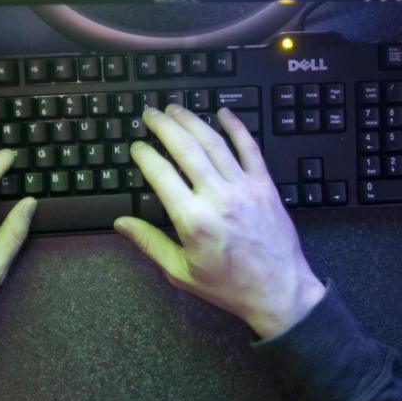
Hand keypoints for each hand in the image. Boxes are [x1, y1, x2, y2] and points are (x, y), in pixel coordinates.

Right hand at [114, 105, 324, 338]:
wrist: (280, 291)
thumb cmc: (229, 286)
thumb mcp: (181, 272)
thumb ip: (149, 244)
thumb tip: (121, 223)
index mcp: (193, 220)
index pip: (161, 174)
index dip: (144, 155)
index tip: (136, 146)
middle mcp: (218, 197)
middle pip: (186, 149)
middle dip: (164, 126)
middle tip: (150, 114)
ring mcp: (244, 187)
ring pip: (214, 143)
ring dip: (192, 121)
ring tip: (175, 109)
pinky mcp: (265, 185)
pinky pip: (250, 148)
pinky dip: (236, 127)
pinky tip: (224, 112)